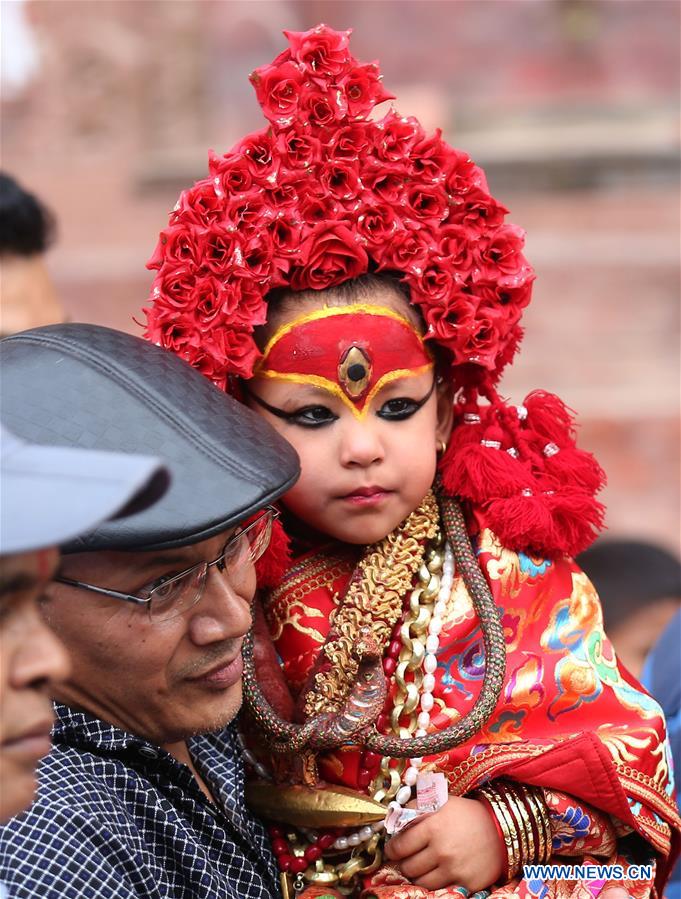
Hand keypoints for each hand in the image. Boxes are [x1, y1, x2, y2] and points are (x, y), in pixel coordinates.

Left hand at [384, 796, 504, 891]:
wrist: (500, 829)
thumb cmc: (466, 814)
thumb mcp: (440, 802)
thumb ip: (415, 808)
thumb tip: (393, 818)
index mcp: (433, 827)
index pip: (400, 846)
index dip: (392, 849)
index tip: (392, 849)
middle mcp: (442, 850)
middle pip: (408, 867)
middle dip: (403, 863)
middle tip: (405, 859)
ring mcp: (454, 870)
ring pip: (421, 883)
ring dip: (417, 876)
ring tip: (419, 867)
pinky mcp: (466, 884)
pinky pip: (440, 891)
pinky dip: (435, 884)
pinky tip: (436, 874)